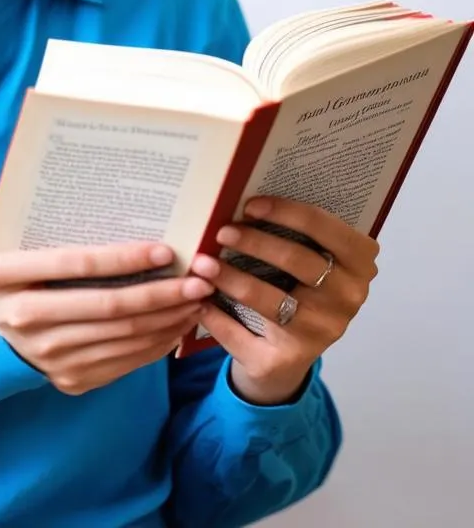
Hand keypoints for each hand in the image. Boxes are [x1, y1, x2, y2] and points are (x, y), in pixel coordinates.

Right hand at [0, 242, 214, 395]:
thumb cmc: (16, 280)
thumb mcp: (19, 251)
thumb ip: (59, 238)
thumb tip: (131, 222)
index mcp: (5, 274)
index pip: (76, 265)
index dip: (124, 258)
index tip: (165, 250)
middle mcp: (24, 318)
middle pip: (108, 305)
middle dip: (162, 292)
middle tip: (199, 278)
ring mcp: (47, 355)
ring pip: (123, 336)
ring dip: (167, 318)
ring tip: (195, 299)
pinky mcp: (69, 379)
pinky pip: (125, 361)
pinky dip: (157, 343)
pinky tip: (176, 324)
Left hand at [189, 196, 379, 404]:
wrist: (286, 353)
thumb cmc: (293, 285)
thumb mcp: (304, 256)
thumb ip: (289, 231)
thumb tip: (240, 196)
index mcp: (358, 264)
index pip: (327, 229)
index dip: (287, 212)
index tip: (249, 205)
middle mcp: (347, 300)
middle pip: (298, 262)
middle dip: (254, 242)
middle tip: (221, 232)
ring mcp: (322, 333)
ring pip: (270, 300)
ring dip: (230, 278)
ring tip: (201, 264)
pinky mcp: (289, 360)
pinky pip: (245, 335)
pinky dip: (217, 317)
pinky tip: (199, 302)